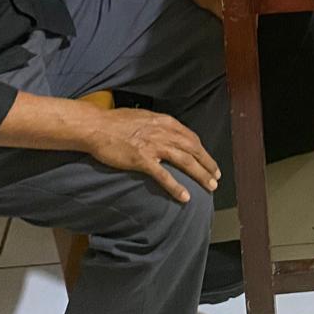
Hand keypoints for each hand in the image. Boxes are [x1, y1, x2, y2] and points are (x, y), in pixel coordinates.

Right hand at [82, 107, 220, 203]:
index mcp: (164, 122)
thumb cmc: (117, 122)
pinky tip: (185, 196)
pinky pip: (164, 176)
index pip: (191, 137)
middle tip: (216, 177)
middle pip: (193, 149)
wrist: (97, 126)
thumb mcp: (143, 117)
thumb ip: (158, 125)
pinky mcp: (142, 160)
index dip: (203, 151)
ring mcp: (153, 146)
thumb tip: (168, 132)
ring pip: (184, 161)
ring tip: (210, 187)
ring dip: (200, 175)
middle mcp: (163, 132)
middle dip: (207, 164)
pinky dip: (176, 186)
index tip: (209, 161)